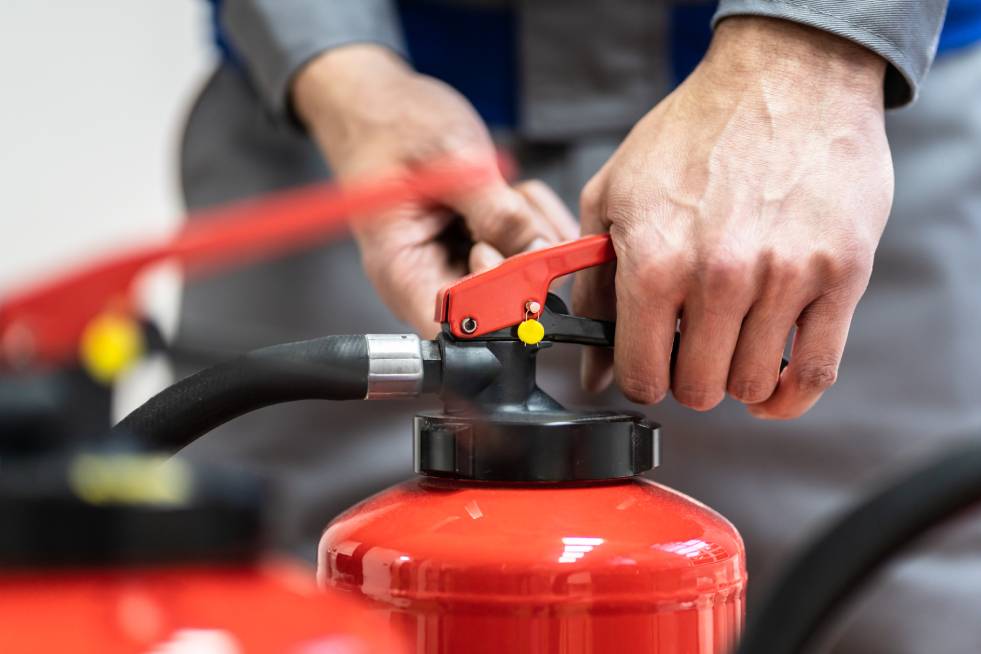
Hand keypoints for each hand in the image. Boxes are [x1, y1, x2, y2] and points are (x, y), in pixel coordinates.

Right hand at [292, 45, 576, 334]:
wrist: (383, 102)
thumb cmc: (393, 125)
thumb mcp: (449, 160)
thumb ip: (494, 210)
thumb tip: (536, 250)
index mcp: (403, 270)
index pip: (457, 329)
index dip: (498, 307)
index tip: (515, 258)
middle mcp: (430, 278)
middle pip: (498, 308)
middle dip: (524, 257)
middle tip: (512, 204)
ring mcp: (459, 265)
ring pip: (525, 277)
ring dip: (532, 231)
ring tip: (504, 189)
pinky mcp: (482, 247)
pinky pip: (530, 250)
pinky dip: (534, 218)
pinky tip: (509, 190)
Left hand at [573, 17, 891, 418]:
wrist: (785, 78)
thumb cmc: (692, 134)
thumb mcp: (612, 196)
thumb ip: (594, 286)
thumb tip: (591, 369)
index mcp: (656, 260)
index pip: (640, 374)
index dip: (639, 378)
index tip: (648, 365)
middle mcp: (719, 276)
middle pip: (698, 389)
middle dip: (687, 378)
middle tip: (691, 345)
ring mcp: (786, 277)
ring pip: (753, 385)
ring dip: (737, 376)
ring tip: (732, 340)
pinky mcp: (841, 274)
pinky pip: (816, 372)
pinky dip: (792, 394)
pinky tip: (775, 385)